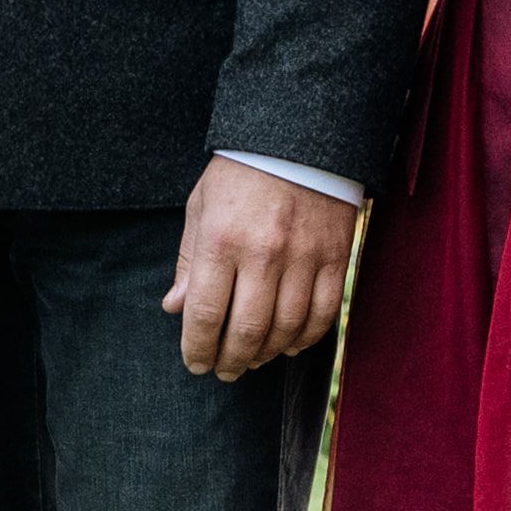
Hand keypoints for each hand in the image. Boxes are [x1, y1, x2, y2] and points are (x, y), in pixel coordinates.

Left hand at [162, 156, 353, 380]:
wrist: (301, 138)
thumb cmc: (241, 173)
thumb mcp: (201, 207)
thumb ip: (188, 260)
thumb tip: (174, 309)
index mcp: (221, 239)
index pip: (204, 313)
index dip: (197, 348)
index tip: (195, 363)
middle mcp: (262, 253)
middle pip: (245, 330)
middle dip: (229, 360)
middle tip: (223, 371)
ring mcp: (304, 257)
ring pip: (285, 328)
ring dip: (265, 354)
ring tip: (251, 360)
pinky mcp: (336, 257)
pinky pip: (323, 314)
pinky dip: (304, 338)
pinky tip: (287, 345)